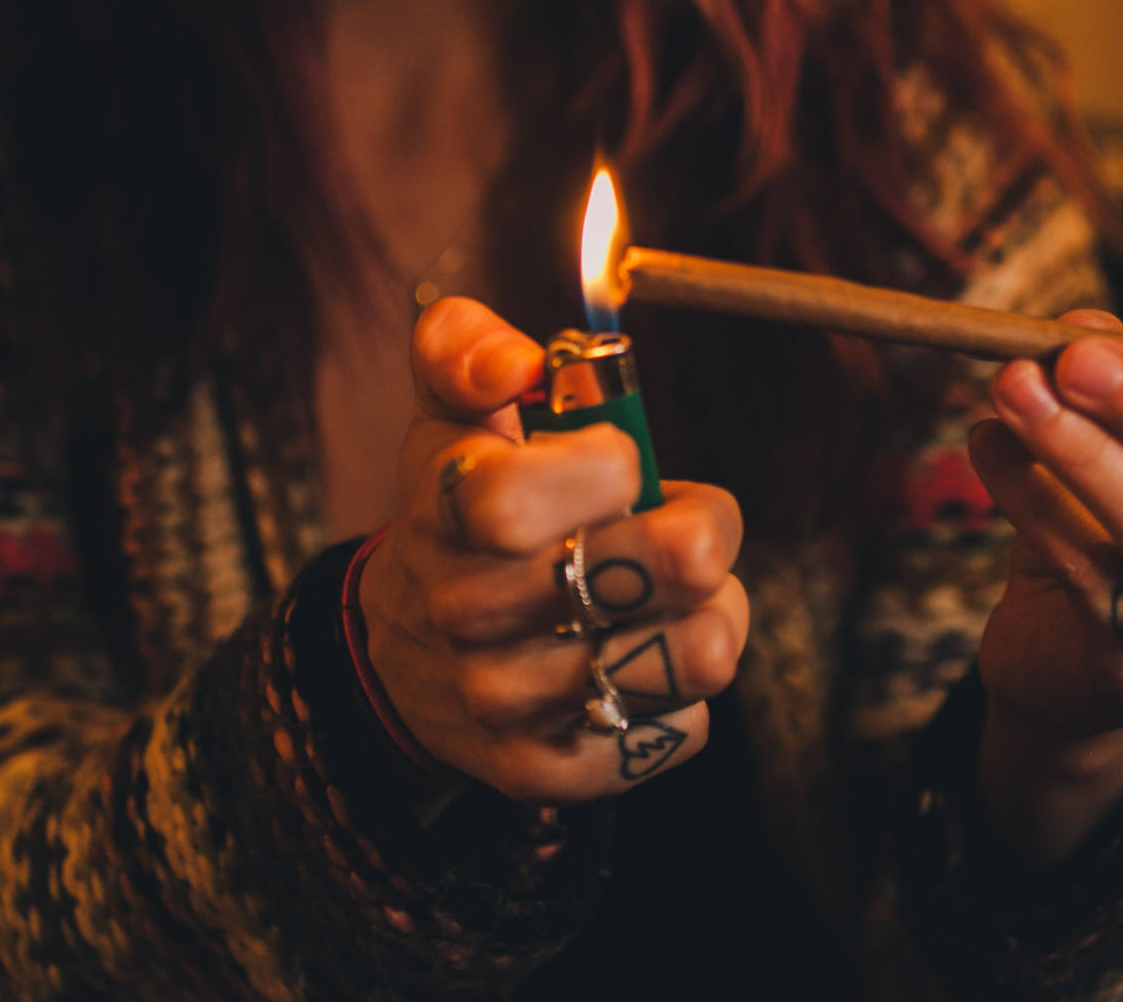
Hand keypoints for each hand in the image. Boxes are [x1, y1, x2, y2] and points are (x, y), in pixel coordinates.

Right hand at [354, 298, 747, 805]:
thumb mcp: (448, 421)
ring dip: (716, 617)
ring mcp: (503, 701)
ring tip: (687, 598)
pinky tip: (649, 661)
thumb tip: (517, 360)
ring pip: (687, 659)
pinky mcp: (546, 770)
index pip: (513, 498)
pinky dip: (687, 693)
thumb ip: (464, 352)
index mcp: (444, 516)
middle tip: (696, 530)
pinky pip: (678, 731)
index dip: (603, 466)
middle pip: (633, 575)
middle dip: (700, 537)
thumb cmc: (460, 516)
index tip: (622, 457)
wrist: (407, 657)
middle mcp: (463, 615)